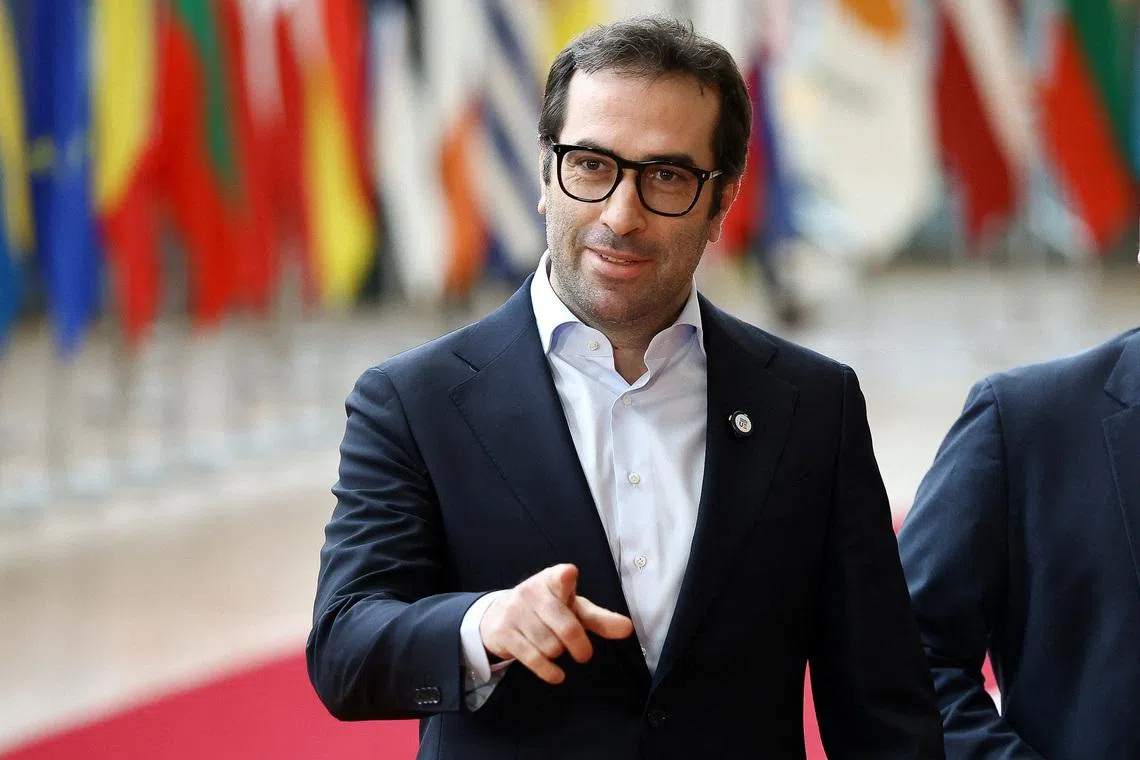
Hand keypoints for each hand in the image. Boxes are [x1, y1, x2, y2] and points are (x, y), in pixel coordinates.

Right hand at [479, 563, 633, 683]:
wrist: (498, 615)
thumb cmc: (547, 610)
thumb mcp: (573, 609)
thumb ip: (600, 619)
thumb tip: (628, 629)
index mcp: (553, 580)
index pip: (560, 577)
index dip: (565, 577)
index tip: (569, 575)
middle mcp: (532, 592)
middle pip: (566, 626)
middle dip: (579, 645)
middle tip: (584, 654)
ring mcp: (515, 612)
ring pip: (550, 646)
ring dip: (559, 653)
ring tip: (555, 647)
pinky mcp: (503, 633)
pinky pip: (533, 658)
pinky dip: (549, 671)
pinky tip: (557, 674)